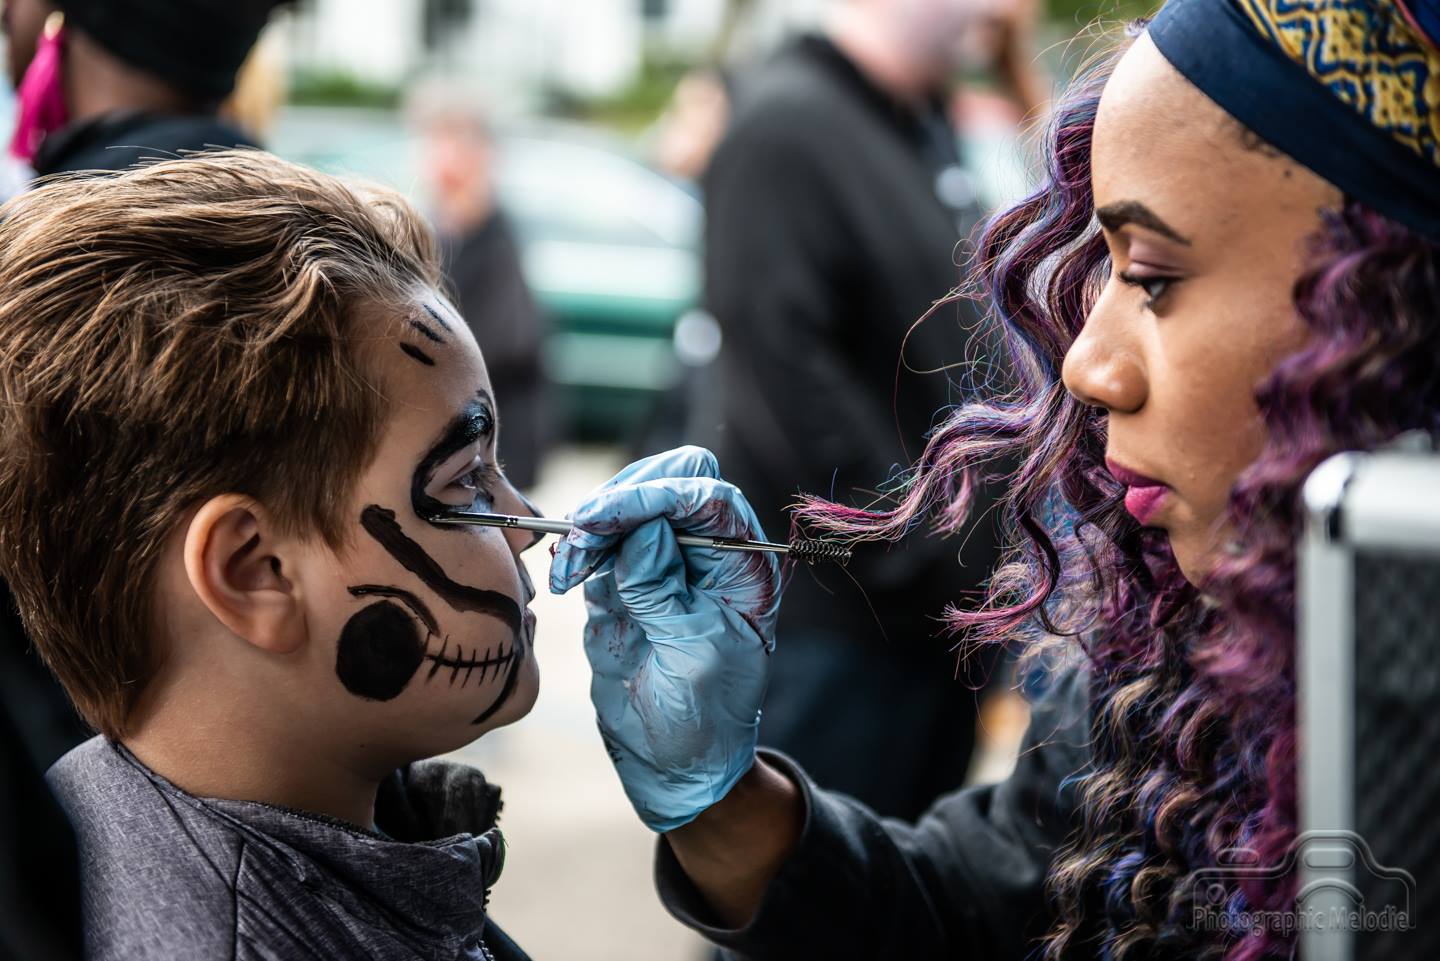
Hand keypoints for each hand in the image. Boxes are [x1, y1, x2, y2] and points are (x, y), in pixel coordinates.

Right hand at [549, 447, 779, 831]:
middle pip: (668, 481)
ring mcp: (664, 561)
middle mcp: (707, 552)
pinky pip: (599, 540)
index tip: (609, 516)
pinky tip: (566, 577)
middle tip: (585, 534)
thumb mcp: (693, 655)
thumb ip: (666, 592)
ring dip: (592, 528)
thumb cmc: (704, 716)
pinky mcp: (624, 578)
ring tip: (569, 572)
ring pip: (627, 504)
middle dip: (622, 499)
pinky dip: (577, 550)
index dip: (657, 495)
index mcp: (743, 565)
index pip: (706, 497)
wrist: (673, 762)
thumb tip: (646, 532)